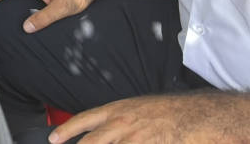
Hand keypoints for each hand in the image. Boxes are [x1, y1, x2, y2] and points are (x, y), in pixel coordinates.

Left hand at [50, 95, 193, 143]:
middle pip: (91, 142)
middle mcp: (122, 125)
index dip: (66, 130)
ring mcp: (134, 140)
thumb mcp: (136, 109)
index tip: (53, 138)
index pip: (84, 119)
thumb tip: (103, 131)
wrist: (195, 117)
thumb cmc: (167, 111)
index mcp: (117, 111)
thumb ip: (117, 120)